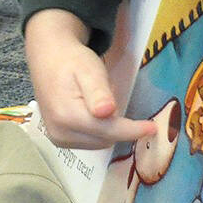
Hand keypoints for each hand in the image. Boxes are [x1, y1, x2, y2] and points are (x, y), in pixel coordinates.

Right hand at [24, 8, 157, 149]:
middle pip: (105, 139)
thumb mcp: (88, 70)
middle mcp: (60, 132)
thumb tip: (106, 112)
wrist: (49, 58)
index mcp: (67, 115)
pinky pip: (90, 143)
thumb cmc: (71, 60)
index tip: (154, 128)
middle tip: (129, 108)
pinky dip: (100, 133)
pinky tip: (98, 115)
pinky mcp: (59, 139)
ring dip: (111, 131)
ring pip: (99, 144)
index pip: (108, 130)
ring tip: (108, 108)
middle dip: (122, 129)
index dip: (133, 130)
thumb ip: (98, 92)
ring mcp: (58, 138)